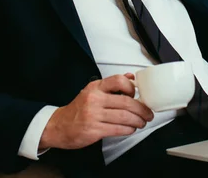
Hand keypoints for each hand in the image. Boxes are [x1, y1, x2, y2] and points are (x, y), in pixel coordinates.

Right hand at [39, 73, 153, 149]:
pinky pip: (117, 129)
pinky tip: (131, 129)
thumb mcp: (93, 91)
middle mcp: (94, 99)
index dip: (131, 87)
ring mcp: (93, 115)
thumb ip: (112, 85)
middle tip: (148, 114)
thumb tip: (131, 77)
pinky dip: (128, 129)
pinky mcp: (93, 130)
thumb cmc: (79, 109)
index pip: (118, 80)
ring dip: (137, 121)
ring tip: (142, 122)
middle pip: (126, 102)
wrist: (58, 126)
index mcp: (95, 87)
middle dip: (142, 109)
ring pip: (124, 117)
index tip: (137, 95)